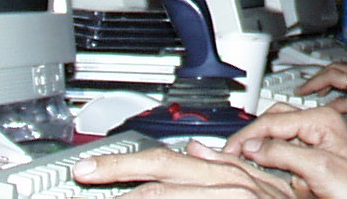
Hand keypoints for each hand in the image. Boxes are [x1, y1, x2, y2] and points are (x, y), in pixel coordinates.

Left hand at [73, 137, 292, 198]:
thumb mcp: (262, 183)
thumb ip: (228, 165)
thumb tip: (195, 150)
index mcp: (230, 172)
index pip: (168, 161)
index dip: (128, 163)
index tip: (98, 168)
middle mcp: (229, 184)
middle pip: (161, 170)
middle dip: (118, 170)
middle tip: (85, 172)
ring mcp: (232, 198)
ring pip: (166, 196)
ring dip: (135, 197)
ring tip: (106, 195)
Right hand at [224, 105, 346, 198]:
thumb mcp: (318, 168)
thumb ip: (283, 154)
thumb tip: (252, 146)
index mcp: (322, 118)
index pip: (274, 120)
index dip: (248, 136)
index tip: (229, 151)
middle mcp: (321, 123)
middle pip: (276, 121)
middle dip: (255, 137)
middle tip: (233, 153)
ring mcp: (320, 138)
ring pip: (281, 136)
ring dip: (267, 149)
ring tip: (249, 160)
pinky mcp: (319, 154)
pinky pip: (290, 151)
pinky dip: (278, 160)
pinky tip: (272, 169)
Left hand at [296, 57, 346, 135]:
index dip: (334, 73)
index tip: (324, 81)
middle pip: (335, 67)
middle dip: (318, 75)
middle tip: (306, 86)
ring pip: (333, 77)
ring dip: (315, 84)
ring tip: (304, 93)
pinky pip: (341, 103)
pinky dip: (328, 108)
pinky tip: (319, 115)